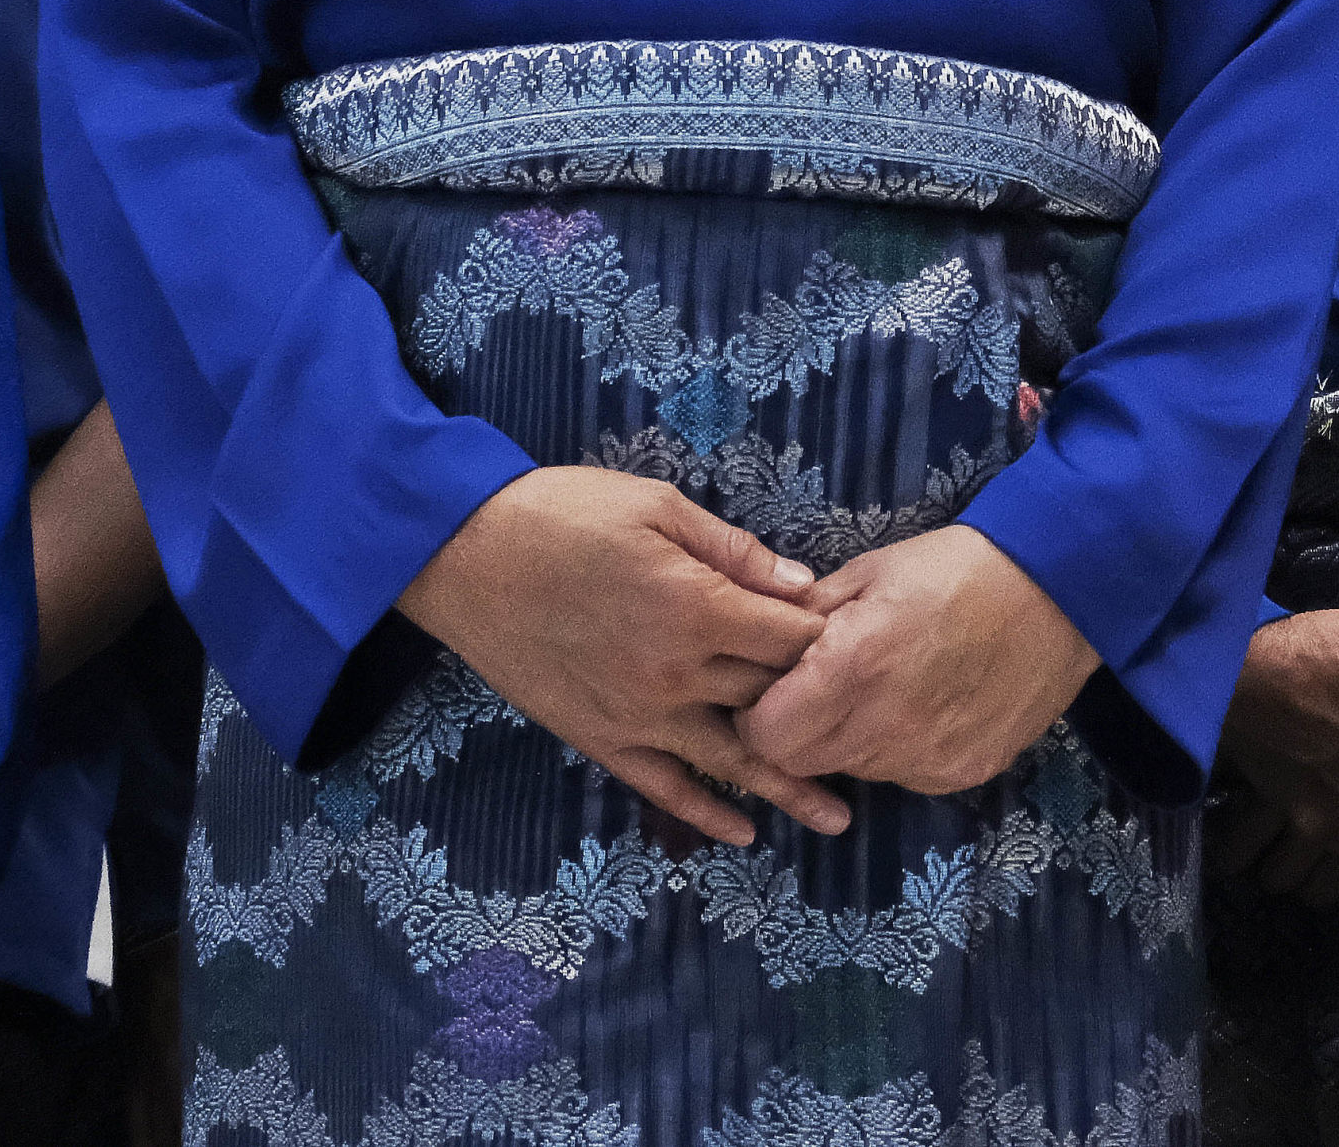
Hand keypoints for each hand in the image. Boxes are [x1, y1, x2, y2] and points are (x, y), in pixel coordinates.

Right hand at [397, 467, 845, 844]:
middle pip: (771, 703)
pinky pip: (663, 787)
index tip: (863, 648)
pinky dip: (705, 813)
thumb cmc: (565, 515)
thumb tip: (802, 587)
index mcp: (698, 607)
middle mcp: (675, 672)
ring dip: (788, 788)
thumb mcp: (659, 508)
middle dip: (824, 715)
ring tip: (838, 819)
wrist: (466, 554)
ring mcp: (637, 713)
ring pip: (730, 761)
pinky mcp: (599, 736)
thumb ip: (735, 552)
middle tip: (872, 730)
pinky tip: (744, 830)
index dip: (830, 644)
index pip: (790, 641)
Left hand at [740, 525, 1098, 795]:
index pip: (765, 738)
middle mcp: (886, 727)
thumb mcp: (869, 572)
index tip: (771, 691)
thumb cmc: (957, 568)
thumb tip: (759, 644)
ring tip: (885, 689)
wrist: (1059, 590)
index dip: (757, 716)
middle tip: (819, 691)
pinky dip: (900, 748)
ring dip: (850, 740)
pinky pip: (905, 774)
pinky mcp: (963, 773)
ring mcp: (928, 759)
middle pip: (803, 765)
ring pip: (855, 771)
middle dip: (796, 732)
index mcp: (853, 668)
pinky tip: (926, 704)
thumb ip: (805, 616)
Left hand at [1213, 606, 1338, 922]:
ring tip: (1313, 869)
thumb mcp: (1280, 657)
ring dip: (1313, 883)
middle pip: (1276, 877)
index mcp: (1270, 776)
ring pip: (1321, 892)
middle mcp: (1310, 819)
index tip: (1231, 832)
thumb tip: (1224, 702)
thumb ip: (1252, 694)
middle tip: (1274, 850)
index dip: (1229, 842)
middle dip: (1272, 865)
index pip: (1233, 844)